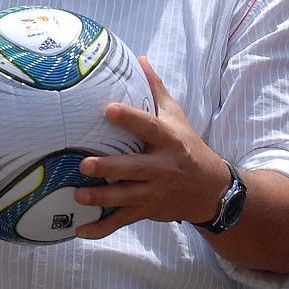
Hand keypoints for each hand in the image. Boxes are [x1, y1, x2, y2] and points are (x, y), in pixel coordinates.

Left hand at [74, 56, 229, 239]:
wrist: (211, 189)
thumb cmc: (188, 146)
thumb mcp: (177, 116)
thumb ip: (156, 89)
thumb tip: (140, 58)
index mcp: (168, 140)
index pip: (148, 127)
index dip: (130, 118)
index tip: (109, 109)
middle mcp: (162, 167)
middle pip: (133, 169)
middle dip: (109, 169)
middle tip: (85, 165)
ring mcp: (154, 192)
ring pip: (125, 198)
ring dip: (101, 199)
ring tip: (78, 196)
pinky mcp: (148, 211)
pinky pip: (123, 221)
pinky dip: (102, 228)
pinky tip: (81, 231)